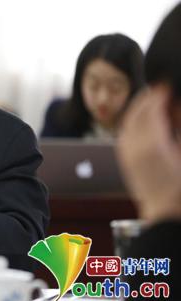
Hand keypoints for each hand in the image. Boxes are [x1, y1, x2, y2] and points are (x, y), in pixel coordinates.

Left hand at [117, 85, 180, 223]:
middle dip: (147, 99)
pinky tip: (143, 121)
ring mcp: (128, 155)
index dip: (159, 95)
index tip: (165, 84)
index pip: (152, 110)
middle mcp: (135, 148)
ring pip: (128, 123)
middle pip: (137, 114)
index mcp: (154, 145)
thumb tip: (176, 109)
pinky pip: (125, 134)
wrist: (167, 215)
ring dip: (138, 109)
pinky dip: (132, 122)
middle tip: (158, 88)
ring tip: (152, 101)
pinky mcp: (126, 162)